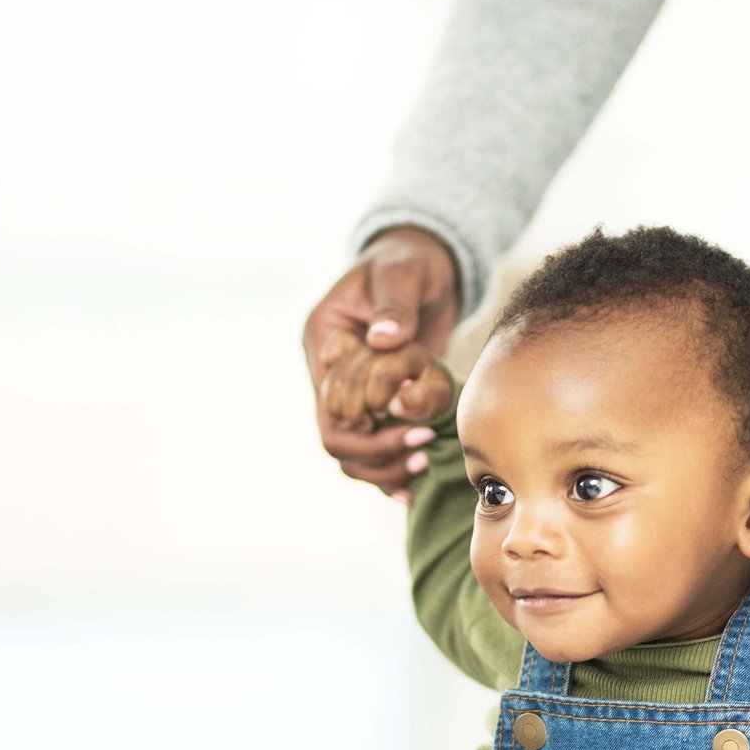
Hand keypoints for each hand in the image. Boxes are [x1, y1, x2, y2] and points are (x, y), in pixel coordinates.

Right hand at [302, 226, 459, 503]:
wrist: (425, 265)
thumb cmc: (409, 262)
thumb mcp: (402, 272)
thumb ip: (394, 303)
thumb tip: (385, 339)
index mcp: (325, 340)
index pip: (329, 403)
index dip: (365, 425)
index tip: (412, 425)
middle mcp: (330, 373)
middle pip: (336, 437)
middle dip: (377, 451)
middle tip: (421, 447)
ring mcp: (351, 391)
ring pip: (349, 454)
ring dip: (382, 469)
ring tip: (422, 465)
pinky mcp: (376, 404)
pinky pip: (371, 450)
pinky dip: (388, 471)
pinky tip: (412, 487)